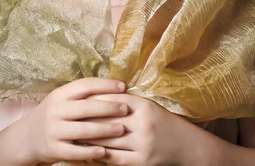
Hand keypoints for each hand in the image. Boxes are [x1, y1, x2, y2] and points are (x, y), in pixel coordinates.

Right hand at [21, 78, 128, 164]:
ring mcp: (54, 130)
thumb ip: (82, 94)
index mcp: (60, 94)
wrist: (27, 136)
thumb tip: (113, 87)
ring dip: (105, 129)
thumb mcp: (62, 99)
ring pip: (83, 130)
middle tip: (126, 108)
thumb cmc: (53, 114)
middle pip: (87, 107)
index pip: (85, 85)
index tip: (122, 86)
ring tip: (122, 128)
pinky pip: (76, 151)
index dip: (105, 85)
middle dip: (109, 107)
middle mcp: (56, 110)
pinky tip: (105, 151)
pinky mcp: (54, 149)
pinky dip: (91, 151)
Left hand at [81, 92, 206, 165]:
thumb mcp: (147, 105)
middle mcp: (143, 124)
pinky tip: (88, 152)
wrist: (184, 144)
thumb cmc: (161, 121)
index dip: (94, 101)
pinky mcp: (141, 162)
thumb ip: (126, 101)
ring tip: (74, 134)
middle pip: (108, 121)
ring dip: (89, 138)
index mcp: (144, 106)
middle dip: (87, 120)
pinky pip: (114, 159)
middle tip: (70, 118)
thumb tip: (97, 95)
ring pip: (109, 141)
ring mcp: (142, 145)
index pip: (113, 101)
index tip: (78, 101)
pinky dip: (99, 155)